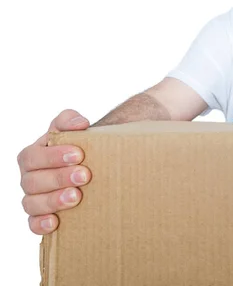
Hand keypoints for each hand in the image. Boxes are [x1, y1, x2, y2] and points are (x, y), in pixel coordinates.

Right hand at [17, 109, 91, 234]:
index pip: (34, 156)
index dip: (53, 156)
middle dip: (59, 178)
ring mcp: (33, 198)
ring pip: (32, 203)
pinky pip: (32, 224)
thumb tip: (79, 124)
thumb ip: (69, 120)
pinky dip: (40, 224)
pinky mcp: (40, 217)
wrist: (91, 165)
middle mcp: (29, 178)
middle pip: (33, 181)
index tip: (79, 154)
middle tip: (85, 175)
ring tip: (76, 197)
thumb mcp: (73, 130)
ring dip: (53, 201)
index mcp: (32, 156)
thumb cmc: (79, 146)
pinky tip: (55, 222)